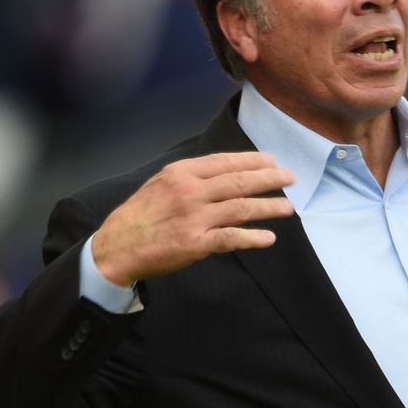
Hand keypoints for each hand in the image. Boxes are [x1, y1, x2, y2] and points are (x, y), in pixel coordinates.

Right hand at [92, 152, 294, 285]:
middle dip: (269, 179)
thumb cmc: (140, 215)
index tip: (273, 162)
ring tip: (288, 207)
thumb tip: (224, 172)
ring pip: (241, 208)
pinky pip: (231, 238)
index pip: (226, 162)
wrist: (116, 246)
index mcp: (182, 173)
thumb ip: (191, 177)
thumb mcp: (161, 183)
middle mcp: (190, 191)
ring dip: (269, 207)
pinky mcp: (195, 244)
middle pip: (240, 181)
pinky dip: (253, 238)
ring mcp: (194, 218)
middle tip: (290, 178)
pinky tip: (268, 238)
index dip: (254, 161)